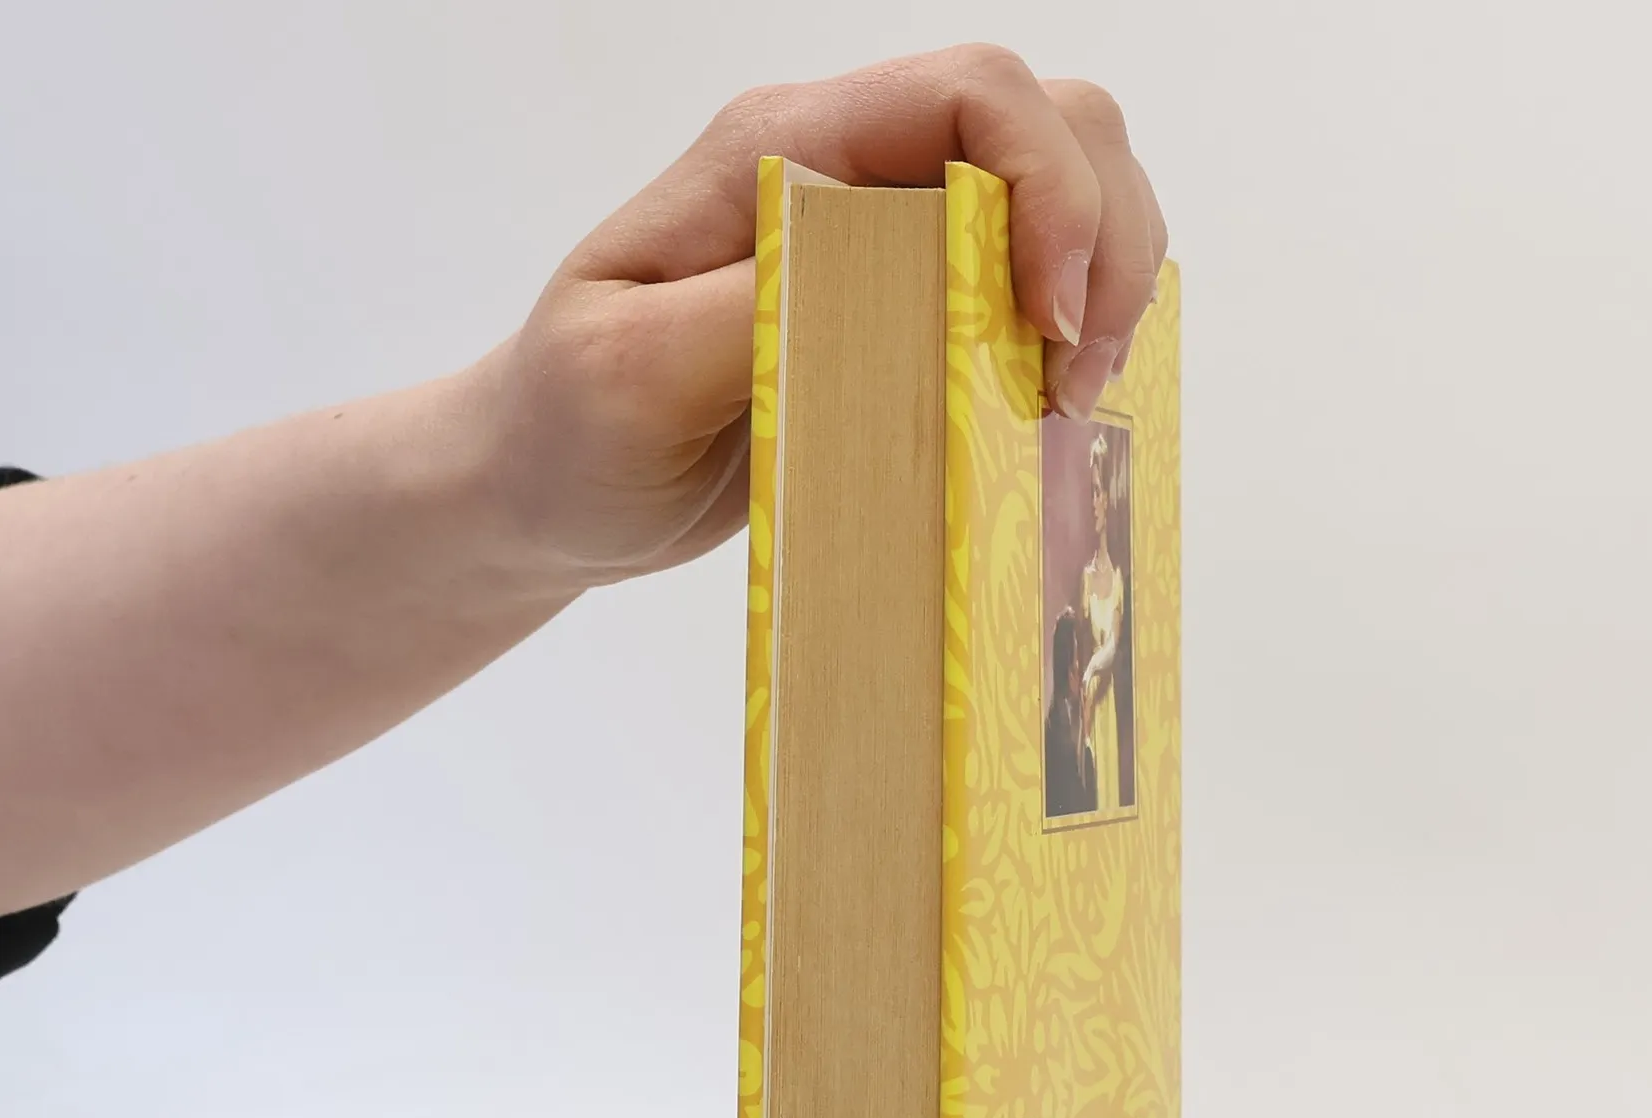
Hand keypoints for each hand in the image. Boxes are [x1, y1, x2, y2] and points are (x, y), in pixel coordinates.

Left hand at [474, 45, 1168, 590]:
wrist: (546, 488)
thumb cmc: (567, 428)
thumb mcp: (630, 372)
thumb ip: (757, 313)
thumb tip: (891, 288)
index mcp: (784, 152)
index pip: (973, 95)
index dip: (1052, 187)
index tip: (1053, 321)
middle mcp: (853, 174)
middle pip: (1053, 124)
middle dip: (1105, 239)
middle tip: (1073, 378)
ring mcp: (890, 242)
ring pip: (1065, 198)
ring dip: (1105, 290)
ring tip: (1065, 399)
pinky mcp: (911, 316)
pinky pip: (1032, 287)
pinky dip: (1074, 337)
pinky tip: (1045, 410)